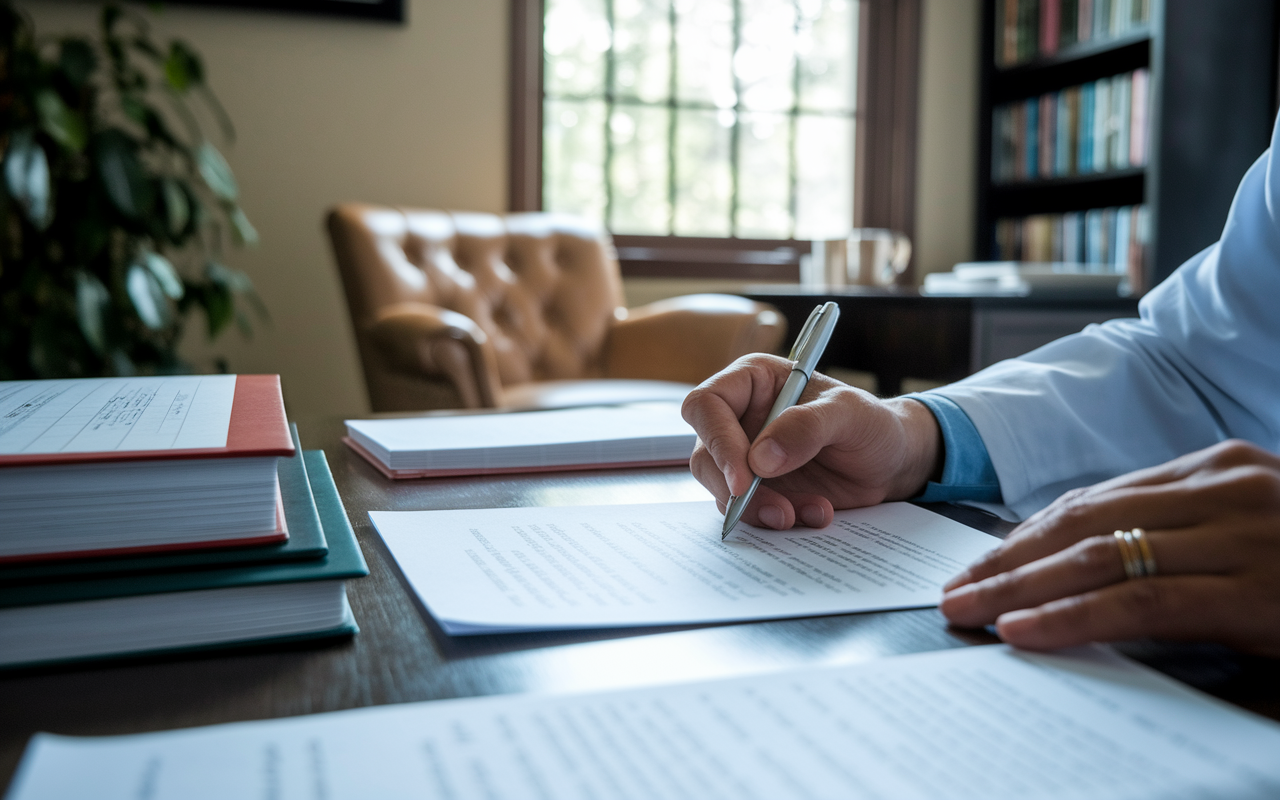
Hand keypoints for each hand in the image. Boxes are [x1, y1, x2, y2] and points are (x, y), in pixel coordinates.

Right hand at [681, 354, 941, 528]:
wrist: (891, 463)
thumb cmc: (871, 423)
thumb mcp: (850, 413)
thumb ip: (807, 426)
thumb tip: (761, 459)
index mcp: (753, 383)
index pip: (707, 404)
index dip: (718, 440)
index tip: (745, 477)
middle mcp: (740, 419)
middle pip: (707, 455)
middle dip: (736, 489)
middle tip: (777, 510)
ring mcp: (746, 458)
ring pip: (723, 490)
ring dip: (759, 510)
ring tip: (806, 512)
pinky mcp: (759, 491)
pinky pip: (749, 512)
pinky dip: (778, 520)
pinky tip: (814, 513)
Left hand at [940, 440, 1279, 656]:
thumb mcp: (1253, 528)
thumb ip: (1182, 533)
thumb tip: (1089, 567)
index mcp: (1214, 468)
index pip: (1096, 500)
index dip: (1028, 535)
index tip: (981, 564)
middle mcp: (1221, 489)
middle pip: (1084, 523)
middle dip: (1008, 560)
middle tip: (954, 590)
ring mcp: (1238, 536)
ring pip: (1100, 557)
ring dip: (1021, 587)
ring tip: (968, 610)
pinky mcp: (1253, 592)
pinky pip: (1143, 602)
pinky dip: (1074, 615)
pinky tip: (1026, 629)